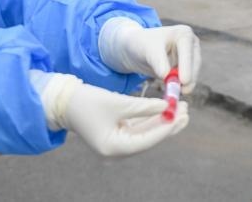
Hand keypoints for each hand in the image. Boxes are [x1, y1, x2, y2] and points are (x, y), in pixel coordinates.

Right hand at [44, 75, 189, 156]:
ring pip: (147, 132)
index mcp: (114, 148)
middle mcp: (117, 150)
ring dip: (163, 120)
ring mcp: (118, 142)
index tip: (180, 115)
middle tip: (187, 110)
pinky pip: (140, 127)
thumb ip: (143, 106)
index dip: (165, 127)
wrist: (65, 101)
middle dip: (169, 124)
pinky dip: (152, 118)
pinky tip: (167, 108)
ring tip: (182, 107)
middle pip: (150, 138)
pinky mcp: (118, 133)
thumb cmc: (87, 101)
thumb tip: (167, 106)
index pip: (146, 140)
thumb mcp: (117, 102)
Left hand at [99, 19, 200, 92]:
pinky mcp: (186, 70)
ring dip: (184, 85)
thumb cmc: (142, 45)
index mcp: (184, 34)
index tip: (184, 81)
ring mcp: (191, 58)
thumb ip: (159, 62)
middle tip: (182, 92)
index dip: (186, 67)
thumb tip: (167, 76)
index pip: (187, 52)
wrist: (136, 50)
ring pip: (192, 75)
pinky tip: (171, 93)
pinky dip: (179, 88)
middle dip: (188, 79)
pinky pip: (186, 82)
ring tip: (172, 93)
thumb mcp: (148, 51)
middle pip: (194, 65)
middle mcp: (191, 45)